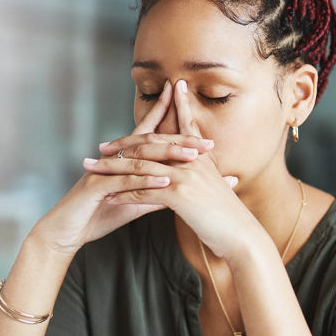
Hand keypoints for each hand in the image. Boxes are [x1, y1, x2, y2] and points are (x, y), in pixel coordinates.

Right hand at [29, 80, 217, 254]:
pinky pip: (124, 181)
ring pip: (139, 158)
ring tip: (192, 156)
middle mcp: (113, 159)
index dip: (166, 114)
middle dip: (179, 139)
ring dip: (167, 156)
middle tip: (207, 143)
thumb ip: (156, 192)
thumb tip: (183, 186)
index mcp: (123, 160)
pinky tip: (165, 180)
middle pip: (150, 142)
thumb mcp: (134, 202)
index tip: (189, 102)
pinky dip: (146, 180)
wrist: (67, 232)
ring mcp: (104, 170)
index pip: (148, 133)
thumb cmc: (99, 215)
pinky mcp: (95, 187)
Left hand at [98, 79, 259, 258]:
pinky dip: (123, 194)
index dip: (167, 109)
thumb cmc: (229, 217)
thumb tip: (193, 170)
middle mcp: (193, 160)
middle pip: (150, 145)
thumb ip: (203, 174)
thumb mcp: (216, 188)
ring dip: (113, 169)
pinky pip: (144, 192)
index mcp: (201, 156)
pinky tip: (107, 197)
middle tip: (101, 147)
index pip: (181, 125)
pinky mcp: (179, 195)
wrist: (242, 236)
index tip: (153, 98)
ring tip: (93, 170)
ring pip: (141, 167)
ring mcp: (186, 176)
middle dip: (123, 144)